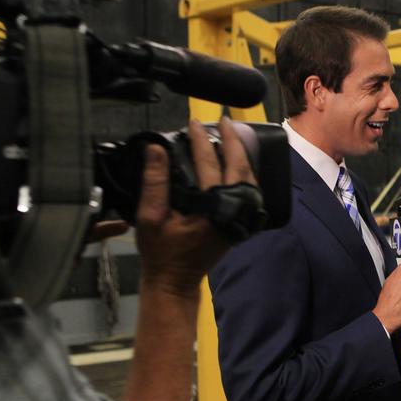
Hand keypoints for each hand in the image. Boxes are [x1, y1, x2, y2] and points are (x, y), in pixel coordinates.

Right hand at [136, 117, 253, 294]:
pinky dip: (244, 172)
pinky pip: (250, 190)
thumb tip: (155, 148)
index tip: (194, 122)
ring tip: (230, 136)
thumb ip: (154, 181)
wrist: (176, 280)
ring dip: (240, 155)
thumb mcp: (150, 216)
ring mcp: (243, 217)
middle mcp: (234, 210)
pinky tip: (235, 163)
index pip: (209, 163)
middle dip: (232, 140)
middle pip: (239, 166)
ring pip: (250, 177)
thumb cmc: (161, 251)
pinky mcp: (243, 222)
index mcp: (214, 207)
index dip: (201, 140)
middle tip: (224, 120)